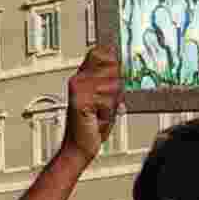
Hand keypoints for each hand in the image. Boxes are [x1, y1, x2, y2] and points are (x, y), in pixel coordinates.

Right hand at [63, 47, 123, 161]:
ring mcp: (78, 89)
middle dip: (116, 88)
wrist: (79, 147)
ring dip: (112, 103)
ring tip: (101, 112)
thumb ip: (111, 81)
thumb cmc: (92, 125)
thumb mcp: (105, 99)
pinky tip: (97, 118)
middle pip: (112, 68)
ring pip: (113, 85)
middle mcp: (78, 79)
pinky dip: (107, 112)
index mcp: (82, 76)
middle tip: (105, 103)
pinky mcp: (80, 100)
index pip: (100, 52)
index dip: (112, 60)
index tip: (115, 74)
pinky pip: (108, 100)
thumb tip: (120, 64)